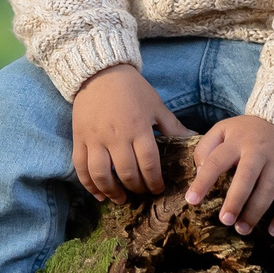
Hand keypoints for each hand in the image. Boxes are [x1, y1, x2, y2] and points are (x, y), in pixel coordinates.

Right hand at [70, 64, 186, 201]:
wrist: (100, 73)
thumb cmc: (132, 89)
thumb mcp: (156, 106)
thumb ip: (172, 127)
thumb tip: (194, 140)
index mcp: (138, 128)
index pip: (148, 163)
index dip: (154, 181)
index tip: (158, 189)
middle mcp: (116, 136)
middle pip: (126, 172)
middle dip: (137, 188)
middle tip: (142, 192)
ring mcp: (95, 139)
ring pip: (101, 174)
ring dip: (112, 191)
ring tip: (121, 198)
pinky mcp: (79, 139)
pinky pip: (80, 167)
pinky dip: (88, 185)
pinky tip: (98, 194)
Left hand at [187, 114, 273, 237]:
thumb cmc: (248, 131)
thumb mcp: (223, 129)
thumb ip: (206, 148)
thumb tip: (200, 173)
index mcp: (237, 142)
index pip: (216, 161)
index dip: (203, 181)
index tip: (191, 200)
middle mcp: (259, 152)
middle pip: (247, 177)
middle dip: (236, 200)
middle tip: (225, 220)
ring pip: (269, 189)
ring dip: (256, 212)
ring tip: (242, 229)